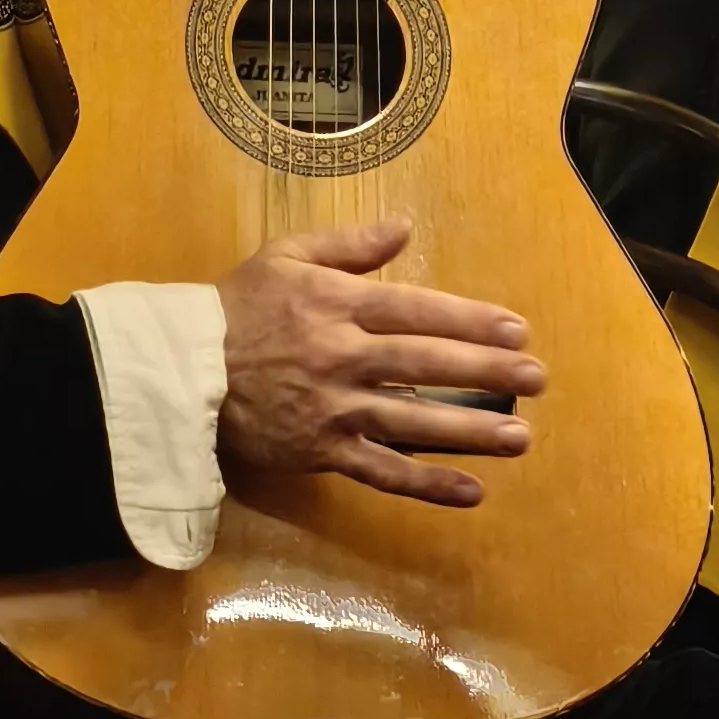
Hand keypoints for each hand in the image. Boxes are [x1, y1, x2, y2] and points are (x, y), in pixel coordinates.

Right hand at [217, 217, 544, 506]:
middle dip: (487, 371)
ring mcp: (334, 409)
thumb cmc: (236, 307)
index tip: (516, 329)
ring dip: (470, 430)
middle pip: (427, 363)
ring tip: (520, 436)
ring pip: (413, 420)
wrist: (181, 372)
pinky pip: (381, 470)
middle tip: (537, 378)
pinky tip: (470, 490)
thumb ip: (348, 246)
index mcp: (337, 304)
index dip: (470, 319)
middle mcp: (342, 356)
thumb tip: (403, 227)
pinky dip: (426, 482)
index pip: (417, 310)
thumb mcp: (285, 256)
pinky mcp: (322, 451)